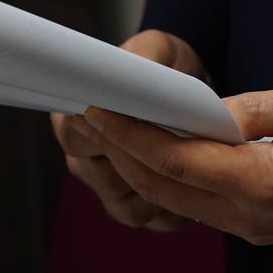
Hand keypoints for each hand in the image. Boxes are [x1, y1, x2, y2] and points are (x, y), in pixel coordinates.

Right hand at [49, 29, 210, 231]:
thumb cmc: (165, 67)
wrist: (187, 90)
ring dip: (162, 191)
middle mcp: (83, 156)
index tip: (138, 124)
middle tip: (182, 145)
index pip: (74, 134)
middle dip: (142, 164)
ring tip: (195, 167)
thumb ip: (141, 61)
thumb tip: (130, 74)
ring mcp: (106, 186)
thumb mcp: (155, 51)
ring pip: (126, 206)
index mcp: (75, 116)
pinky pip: (151, 221)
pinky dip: (175, 211)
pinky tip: (198, 188)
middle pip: (102, 177)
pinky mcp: (134, 206)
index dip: (105, 133)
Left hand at [82, 81, 272, 244]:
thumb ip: (260, 106)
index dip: (132, 131)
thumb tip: (208, 109)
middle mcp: (255, 216)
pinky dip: (173, 181)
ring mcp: (258, 229)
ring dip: (141, 169)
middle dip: (121, 151)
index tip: (100, 104)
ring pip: (179, 203)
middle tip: (91, 113)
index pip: (178, 159)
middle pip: (165, 188)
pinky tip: (162, 153)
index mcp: (268, 181)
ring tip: (114, 129)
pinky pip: (204, 207)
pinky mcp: (265, 228)